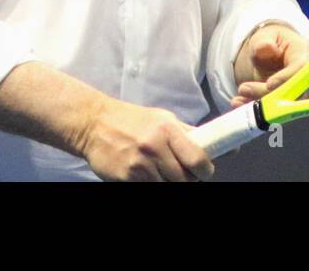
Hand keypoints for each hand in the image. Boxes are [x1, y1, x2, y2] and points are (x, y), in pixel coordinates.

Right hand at [77, 96, 213, 181]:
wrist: (93, 123)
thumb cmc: (131, 120)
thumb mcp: (161, 118)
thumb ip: (185, 133)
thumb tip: (215, 143)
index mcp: (167, 130)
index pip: (197, 160)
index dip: (205, 171)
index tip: (204, 171)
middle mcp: (154, 147)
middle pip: (184, 179)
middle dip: (187, 179)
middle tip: (182, 174)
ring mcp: (139, 165)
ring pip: (167, 187)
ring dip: (168, 183)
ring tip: (161, 172)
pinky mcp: (126, 178)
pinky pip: (148, 189)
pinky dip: (150, 184)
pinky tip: (145, 175)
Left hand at [232, 22, 308, 107]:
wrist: (268, 54)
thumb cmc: (269, 41)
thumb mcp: (264, 36)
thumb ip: (264, 42)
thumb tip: (267, 47)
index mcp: (304, 52)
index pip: (301, 69)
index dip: (286, 78)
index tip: (269, 84)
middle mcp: (306, 75)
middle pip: (293, 91)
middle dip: (268, 94)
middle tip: (243, 89)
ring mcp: (299, 91)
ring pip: (283, 104)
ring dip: (260, 105)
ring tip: (237, 100)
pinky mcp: (287, 102)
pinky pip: (274, 109)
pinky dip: (256, 109)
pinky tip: (240, 103)